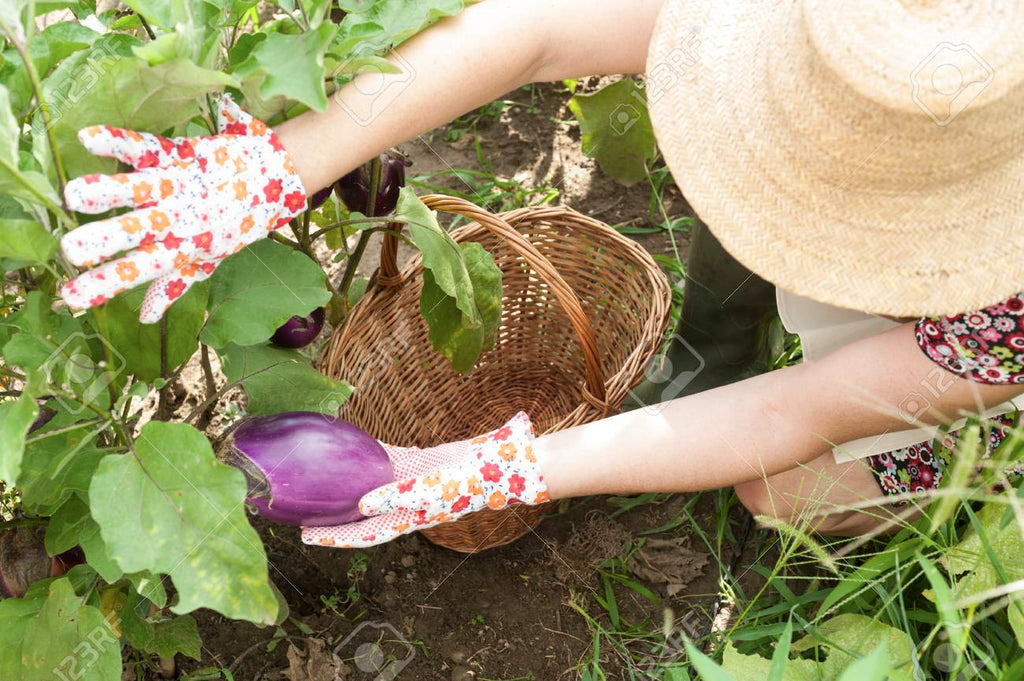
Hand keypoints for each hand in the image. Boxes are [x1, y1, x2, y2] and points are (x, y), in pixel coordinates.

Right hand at [59, 97, 306, 322]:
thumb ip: (173, 284)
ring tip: (75, 195)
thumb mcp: (208, 259)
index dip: (107, 283)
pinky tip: (86, 138)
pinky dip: (118, 142)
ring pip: (139, 189)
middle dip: (105, 241)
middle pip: (138, 231)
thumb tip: (145, 318)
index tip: (71, 298)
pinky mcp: (179, 154)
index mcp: (183, 245)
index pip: (141, 268)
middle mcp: (178, 217)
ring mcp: (178, 185)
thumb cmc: (234, 223)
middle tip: (71, 251)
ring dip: (108, 191)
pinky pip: (145, 147)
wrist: (277, 179)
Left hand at [301, 412, 548, 547]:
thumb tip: (360, 505)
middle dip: (334, 513)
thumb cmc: (467, 483)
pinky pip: (388, 458)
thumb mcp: (430, 493)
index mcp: (406, 519)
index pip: (363, 534)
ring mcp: (411, 482)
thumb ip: (394, 497)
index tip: (305, 537)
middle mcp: (404, 504)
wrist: (500, 463)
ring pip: (371, 484)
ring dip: (349, 482)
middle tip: (302, 509)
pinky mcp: (420, 462)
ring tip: (322, 477)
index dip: (335, 538)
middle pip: (361, 512)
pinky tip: (356, 444)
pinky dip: (372, 454)